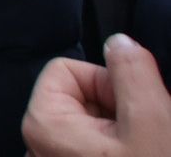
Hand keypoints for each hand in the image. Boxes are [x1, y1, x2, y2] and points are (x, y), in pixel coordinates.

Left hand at [24, 34, 170, 155]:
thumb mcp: (150, 121)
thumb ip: (131, 73)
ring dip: (122, 128)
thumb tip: (119, 43)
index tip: (130, 109)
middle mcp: (37, 143)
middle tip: (142, 134)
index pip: (66, 68)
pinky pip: (93, 144)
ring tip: (143, 148)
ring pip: (92, 122)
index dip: (105, 82)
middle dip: (116, 107)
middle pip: (79, 96)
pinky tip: (138, 154)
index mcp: (42, 125)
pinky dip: (119, 146)